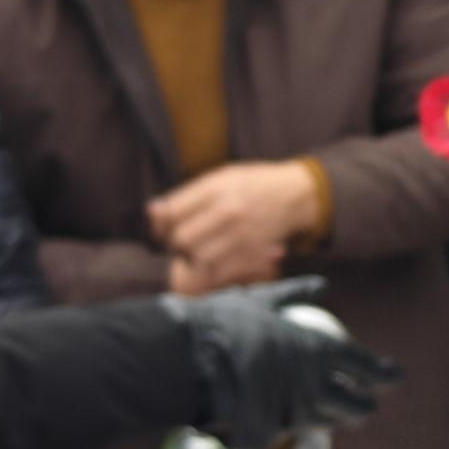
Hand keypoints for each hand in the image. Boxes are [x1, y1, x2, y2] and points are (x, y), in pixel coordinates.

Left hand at [149, 161, 314, 295]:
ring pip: (198, 259)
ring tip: (197, 252)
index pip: (171, 212)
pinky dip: (211, 271)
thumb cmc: (254, 183)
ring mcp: (241, 233)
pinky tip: (214, 262)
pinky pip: (221, 272)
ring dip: (192, 259)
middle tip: (181, 243)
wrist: (296, 194)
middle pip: (182, 239)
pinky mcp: (252, 252)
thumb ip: (187, 194)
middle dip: (175, 244)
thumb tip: (151, 211)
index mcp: (215, 187)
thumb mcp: (221, 176)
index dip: (160, 224)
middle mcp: (227, 210)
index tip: (163, 228)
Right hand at [180, 287, 396, 443]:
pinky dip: (281, 424)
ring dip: (330, 419)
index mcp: (317, 350)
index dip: (383, 373)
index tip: (394, 376)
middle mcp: (311, 385)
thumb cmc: (220, 322)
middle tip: (366, 405)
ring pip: (320, 422)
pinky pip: (279, 431)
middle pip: (352, 405)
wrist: (182, 360)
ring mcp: (289, 414)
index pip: (364, 366)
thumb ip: (294, 295)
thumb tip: (322, 285)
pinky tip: (279, 419)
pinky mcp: (265, 435)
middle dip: (364, 407)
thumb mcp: (259, 301)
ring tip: (332, 415)